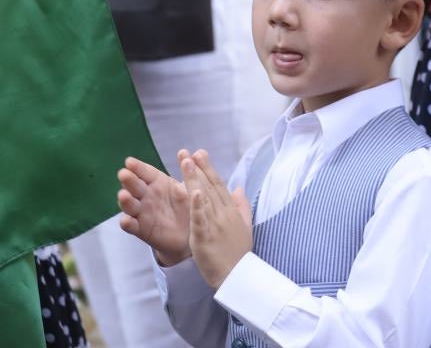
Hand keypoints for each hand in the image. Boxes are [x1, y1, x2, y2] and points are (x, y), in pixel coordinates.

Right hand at [117, 157, 190, 266]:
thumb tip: (201, 151)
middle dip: (128, 180)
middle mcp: (146, 195)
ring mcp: (142, 212)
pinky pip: (132, 226)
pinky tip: (126, 220)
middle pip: (135, 186)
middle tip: (123, 174)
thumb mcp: (191, 187)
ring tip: (123, 195)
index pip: (145, 171)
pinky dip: (127, 223)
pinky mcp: (142, 229)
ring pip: (130, 205)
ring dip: (125, 200)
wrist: (190, 232)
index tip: (129, 161)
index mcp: (157, 181)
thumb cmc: (187, 205)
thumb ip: (193, 172)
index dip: (137, 166)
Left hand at [180, 149, 252, 288]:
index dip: (208, 168)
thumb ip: (242, 205)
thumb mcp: (245, 226)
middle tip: (188, 152)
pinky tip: (193, 192)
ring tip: (185, 162)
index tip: (199, 153)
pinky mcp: (205, 238)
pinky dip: (196, 206)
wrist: (238, 277)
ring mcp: (214, 225)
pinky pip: (200, 220)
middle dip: (198, 168)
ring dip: (194, 179)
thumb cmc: (239, 253)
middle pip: (209, 187)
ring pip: (203, 198)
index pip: (218, 184)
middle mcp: (223, 214)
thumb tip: (239, 188)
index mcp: (230, 210)